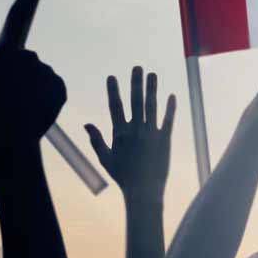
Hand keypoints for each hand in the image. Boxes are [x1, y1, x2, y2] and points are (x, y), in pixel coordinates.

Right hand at [0, 0, 66, 148]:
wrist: (11, 141)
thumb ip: (5, 62)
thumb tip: (27, 56)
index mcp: (4, 53)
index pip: (19, 17)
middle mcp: (27, 56)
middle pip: (27, 57)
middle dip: (22, 75)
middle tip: (12, 97)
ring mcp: (46, 71)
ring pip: (41, 74)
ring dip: (34, 88)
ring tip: (23, 106)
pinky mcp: (61, 85)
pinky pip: (54, 86)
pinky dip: (48, 97)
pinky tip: (38, 109)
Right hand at [86, 67, 174, 202]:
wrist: (143, 190)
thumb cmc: (123, 176)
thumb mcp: (105, 158)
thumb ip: (96, 140)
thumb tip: (86, 124)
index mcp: (120, 133)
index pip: (116, 106)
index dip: (114, 90)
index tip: (112, 77)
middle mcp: (136, 130)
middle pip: (136, 101)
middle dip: (136, 82)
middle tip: (137, 67)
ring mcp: (151, 133)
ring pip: (152, 106)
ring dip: (152, 89)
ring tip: (153, 74)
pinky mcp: (164, 139)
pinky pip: (168, 120)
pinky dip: (170, 108)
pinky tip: (171, 96)